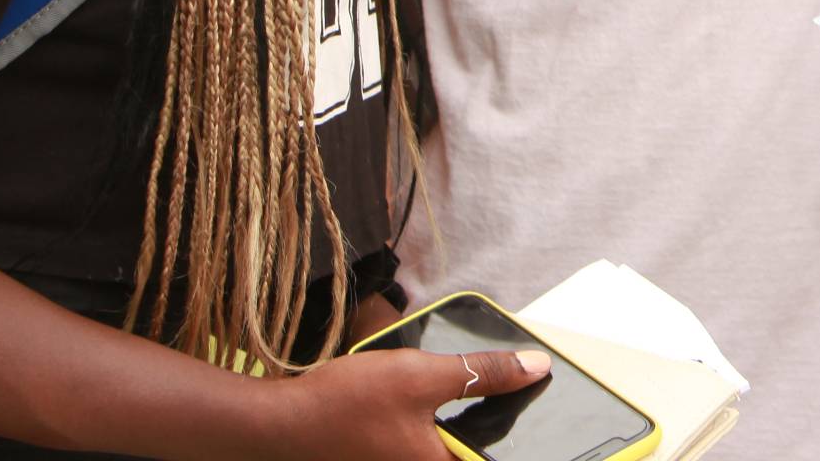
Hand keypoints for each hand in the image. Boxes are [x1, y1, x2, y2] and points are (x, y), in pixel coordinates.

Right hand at [262, 344, 549, 460]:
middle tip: (503, 388)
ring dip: (457, 425)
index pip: (494, 456)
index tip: (539, 409)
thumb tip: (536, 367)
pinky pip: (422, 445)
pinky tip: (425, 400)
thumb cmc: (346, 404)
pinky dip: (431, 426)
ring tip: (463, 389)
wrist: (281, 424)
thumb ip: (482, 372)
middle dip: (486, 423)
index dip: (520, 435)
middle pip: (470, 450)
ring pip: (445, 447)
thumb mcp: (422, 376)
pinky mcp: (384, 460)